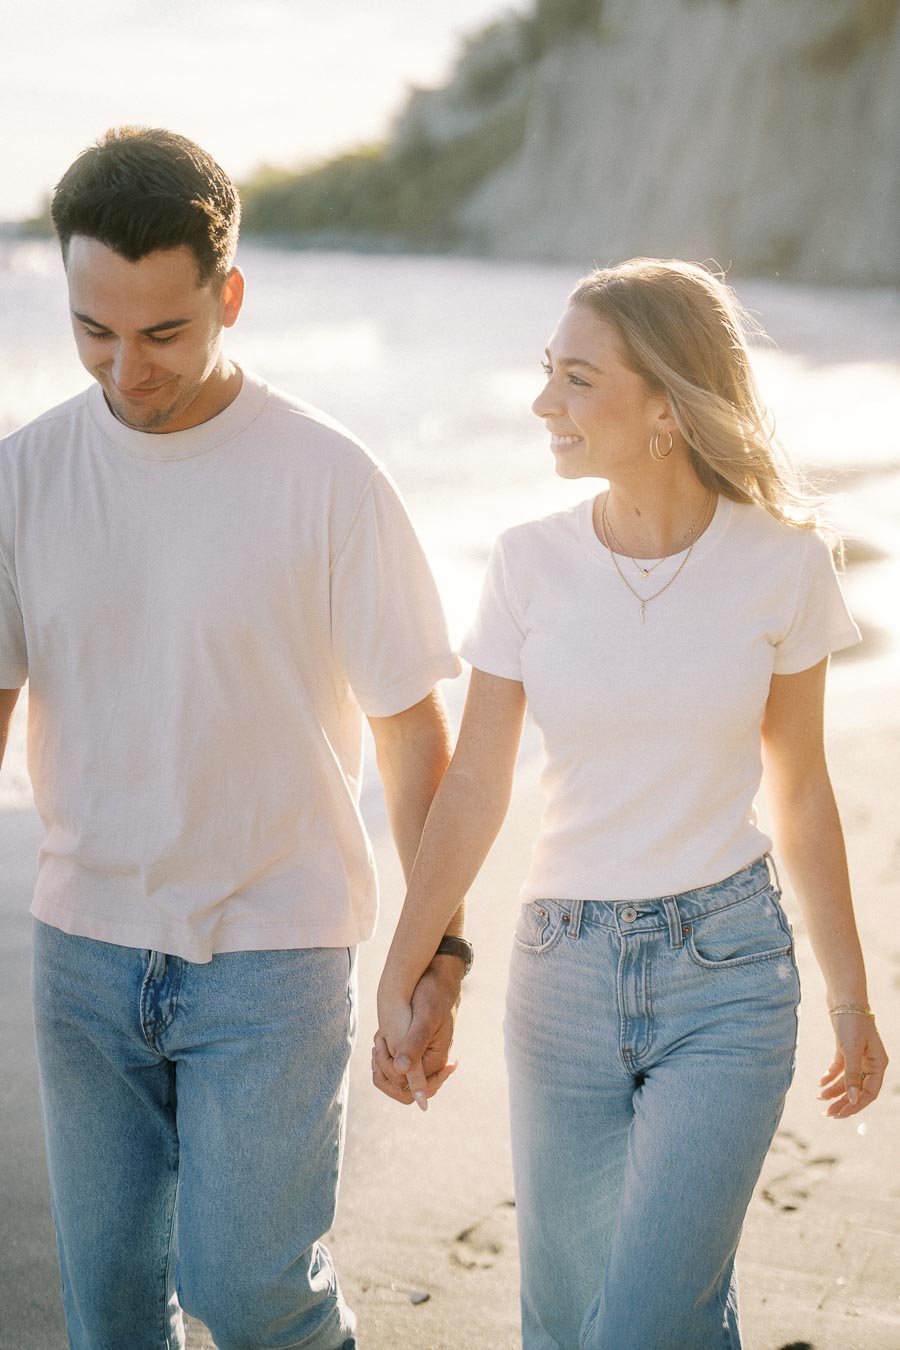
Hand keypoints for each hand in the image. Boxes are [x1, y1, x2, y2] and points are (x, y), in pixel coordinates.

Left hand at [373, 957, 463, 1109]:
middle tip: (378, 1043)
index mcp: (436, 1061)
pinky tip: (381, 1038)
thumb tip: (400, 1071)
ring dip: (384, 1063)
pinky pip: (400, 1064)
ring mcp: (426, 1056)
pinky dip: (387, 1055)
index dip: (389, 1076)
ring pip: (400, 1077)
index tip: (379, 1048)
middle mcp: (432, 1063)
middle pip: (404, 1088)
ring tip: (379, 1039)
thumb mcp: (424, 1018)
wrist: (440, 977)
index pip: (408, 1091)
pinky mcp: (419, 1047)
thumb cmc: (434, 994)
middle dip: (384, 1070)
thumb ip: (414, 1046)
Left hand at [819, 1013, 887, 1117]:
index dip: (855, 1105)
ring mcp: (859, 1055)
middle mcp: (871, 1062)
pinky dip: (831, 1075)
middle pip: (858, 1089)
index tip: (839, 1114)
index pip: (869, 1093)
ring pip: (848, 1079)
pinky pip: (840, 1068)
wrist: (844, 998)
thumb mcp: (851, 1050)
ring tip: (820, 1099)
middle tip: (828, 1113)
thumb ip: (852, 1076)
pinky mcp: (847, 1048)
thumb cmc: (851, 1023)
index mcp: (879, 1064)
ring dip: (835, 1089)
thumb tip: (854, 1100)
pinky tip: (821, 1083)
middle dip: (843, 1101)